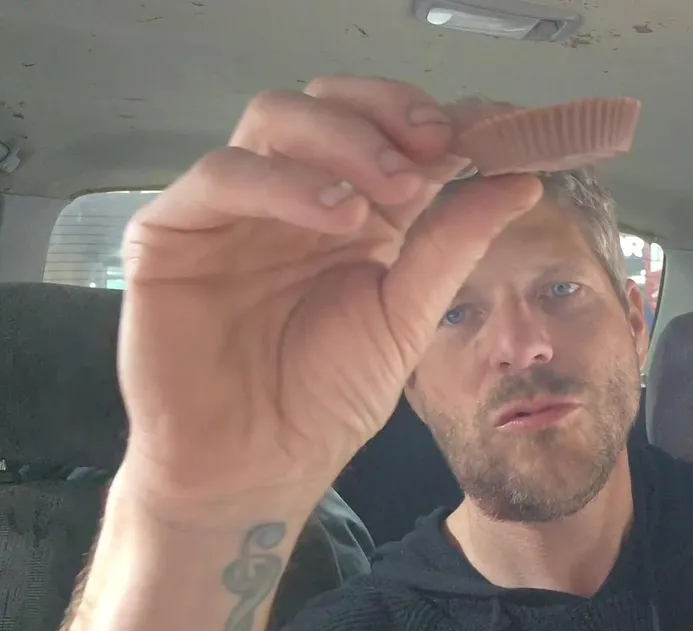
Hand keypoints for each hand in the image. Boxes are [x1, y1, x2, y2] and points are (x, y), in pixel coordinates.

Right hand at [115, 76, 542, 508]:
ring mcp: (232, 207)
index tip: (483, 133)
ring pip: (275, 117)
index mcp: (352, 211)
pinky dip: (284, 182)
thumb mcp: (407, 316)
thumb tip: (520, 180)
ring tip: (392, 191)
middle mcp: (291, 196)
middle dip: (388, 115)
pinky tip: (337, 218)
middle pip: (328, 102)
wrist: (256, 467)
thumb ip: (453, 243)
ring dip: (344, 140)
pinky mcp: (172, 230)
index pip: (385, 129)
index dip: (431, 118)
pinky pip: (220, 174)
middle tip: (433, 151)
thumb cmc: (325, 399)